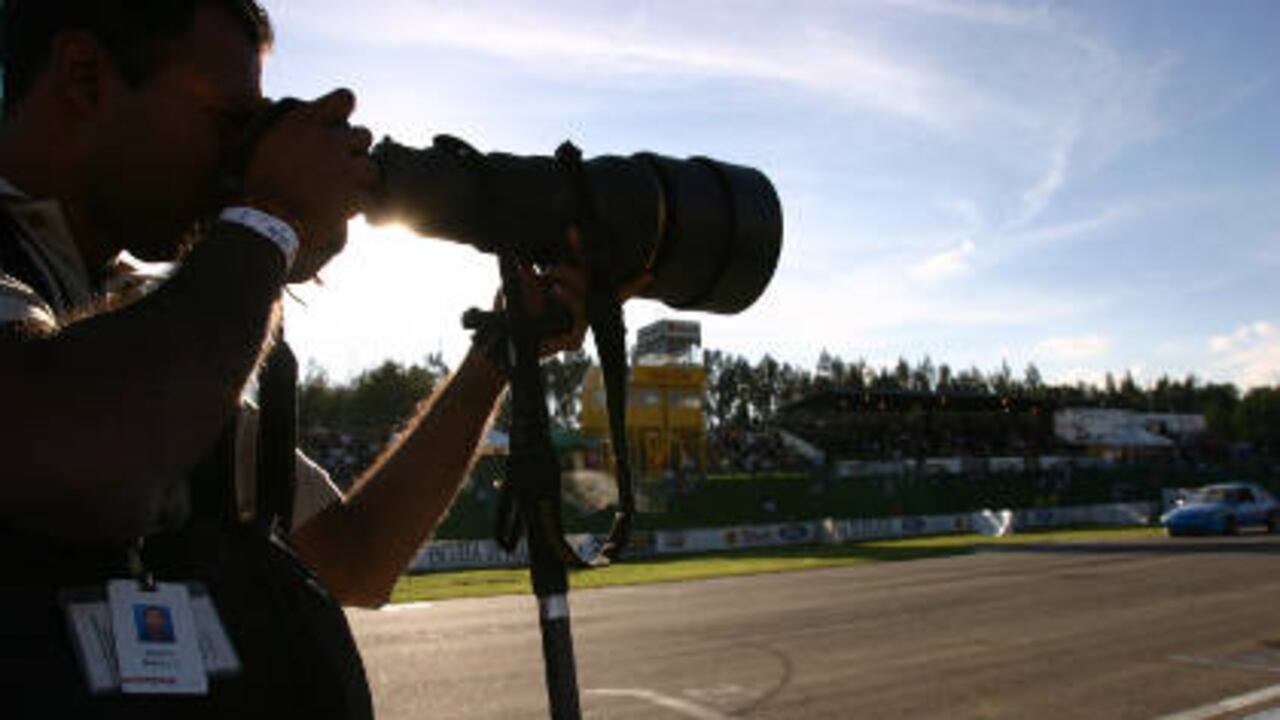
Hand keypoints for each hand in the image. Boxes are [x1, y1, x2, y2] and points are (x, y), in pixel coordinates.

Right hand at [241, 89, 377, 282]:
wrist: (264, 220)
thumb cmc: (254, 181)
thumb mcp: (258, 140)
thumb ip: (274, 121)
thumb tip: (271, 101)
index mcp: (306, 121)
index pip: (346, 98)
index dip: (344, 111)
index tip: (336, 123)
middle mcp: (330, 140)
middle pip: (364, 135)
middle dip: (354, 149)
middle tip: (337, 164)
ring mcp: (345, 168)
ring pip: (371, 167)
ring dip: (359, 178)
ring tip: (342, 189)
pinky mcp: (354, 195)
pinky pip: (368, 196)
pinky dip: (357, 205)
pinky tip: (340, 209)